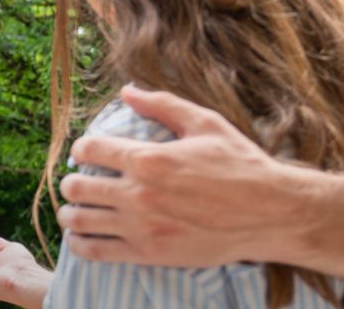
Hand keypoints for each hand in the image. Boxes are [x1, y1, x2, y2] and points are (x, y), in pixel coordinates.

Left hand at [58, 84, 319, 267]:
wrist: (272, 214)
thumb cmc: (242, 165)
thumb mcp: (205, 123)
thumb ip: (162, 104)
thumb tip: (127, 90)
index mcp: (149, 158)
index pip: (89, 149)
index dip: (80, 149)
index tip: (85, 154)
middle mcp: (140, 193)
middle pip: (76, 187)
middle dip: (72, 182)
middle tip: (79, 183)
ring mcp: (143, 227)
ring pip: (79, 220)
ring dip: (71, 213)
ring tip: (77, 210)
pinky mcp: (150, 254)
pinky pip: (96, 252)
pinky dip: (81, 244)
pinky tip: (84, 237)